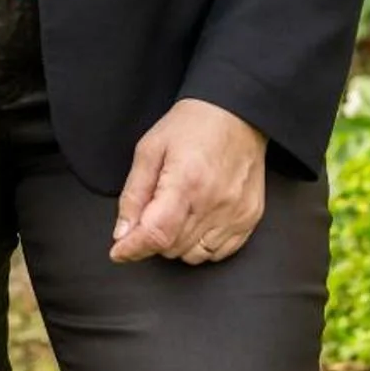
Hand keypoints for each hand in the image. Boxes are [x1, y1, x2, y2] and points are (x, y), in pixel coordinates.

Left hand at [110, 98, 266, 265]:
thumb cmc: (192, 126)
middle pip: (172, 248)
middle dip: (153, 237)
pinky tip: (197, 221)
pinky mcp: (249, 218)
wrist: (236, 114)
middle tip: (153, 212)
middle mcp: (214, 202)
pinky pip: (219, 253)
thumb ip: (133, 195)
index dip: (133, 248)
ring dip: (177, 243)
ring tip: (177, 213)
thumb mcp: (149, 150)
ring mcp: (235, 213)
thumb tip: (122, 233)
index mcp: (185, 181)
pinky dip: (202, 246)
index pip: (156, 233)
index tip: (119, 251)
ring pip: (194, 256)